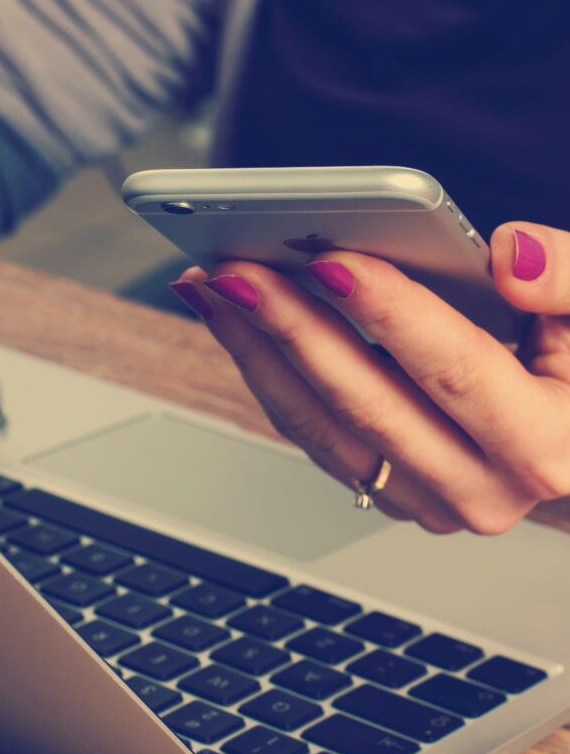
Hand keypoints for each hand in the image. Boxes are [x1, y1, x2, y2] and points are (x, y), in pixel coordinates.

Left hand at [171, 222, 569, 534]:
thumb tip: (510, 255)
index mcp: (542, 445)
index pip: (455, 372)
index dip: (391, 314)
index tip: (330, 260)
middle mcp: (479, 488)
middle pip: (366, 405)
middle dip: (293, 331)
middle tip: (236, 270)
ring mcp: (426, 498)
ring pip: (323, 429)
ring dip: (260, 355)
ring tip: (216, 290)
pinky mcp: (388, 489)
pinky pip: (315, 437)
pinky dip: (270, 378)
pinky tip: (242, 327)